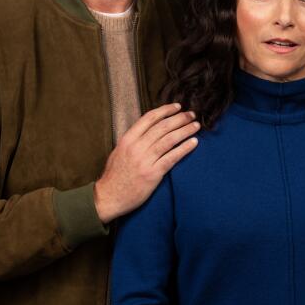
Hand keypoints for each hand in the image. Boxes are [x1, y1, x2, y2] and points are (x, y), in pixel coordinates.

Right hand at [94, 103, 199, 223]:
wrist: (109, 197)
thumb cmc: (114, 176)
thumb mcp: (119, 152)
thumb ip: (133, 140)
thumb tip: (148, 131)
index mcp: (128, 139)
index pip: (149, 118)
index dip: (165, 110)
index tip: (177, 107)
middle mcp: (136, 147)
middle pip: (162, 127)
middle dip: (180, 118)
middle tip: (192, 115)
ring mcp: (145, 160)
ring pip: (169, 140)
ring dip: (185, 130)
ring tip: (196, 126)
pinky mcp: (152, 174)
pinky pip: (172, 157)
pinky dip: (184, 148)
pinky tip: (194, 143)